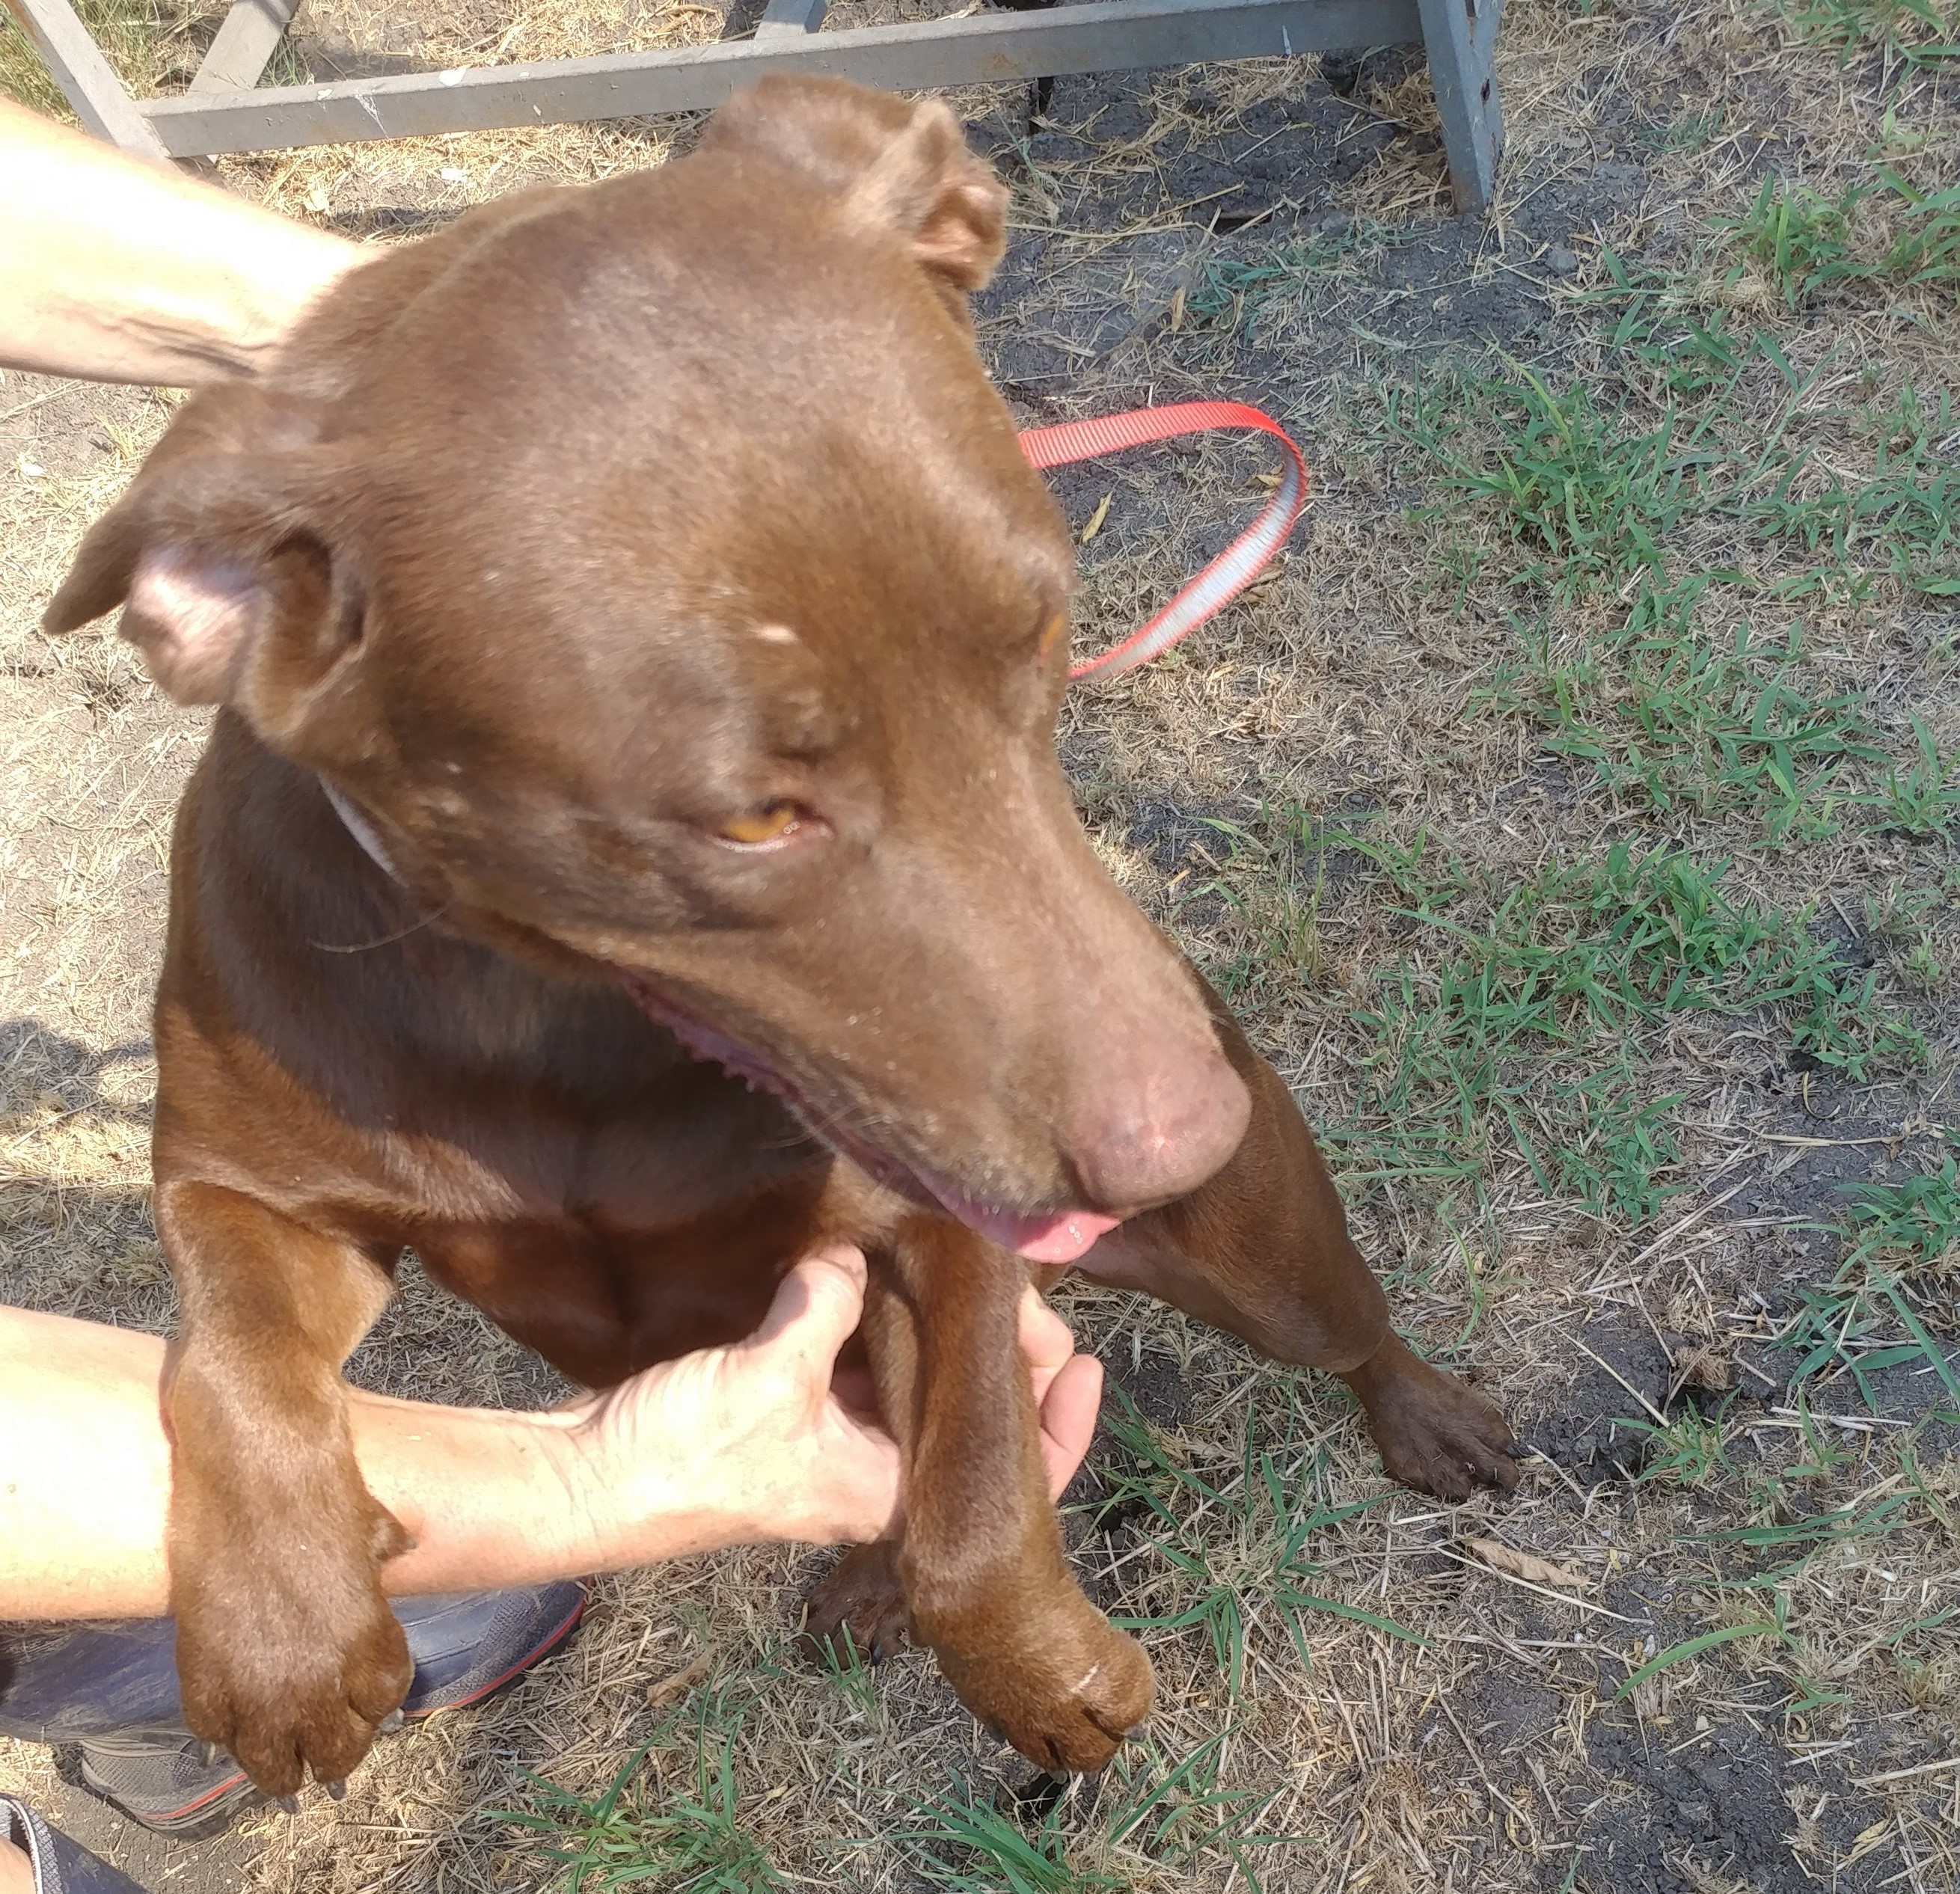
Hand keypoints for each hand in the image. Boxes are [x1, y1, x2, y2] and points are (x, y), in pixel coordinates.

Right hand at [569, 1247, 1103, 1562]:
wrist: (591, 1479)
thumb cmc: (688, 1459)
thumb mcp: (772, 1377)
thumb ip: (827, 1307)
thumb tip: (849, 1259)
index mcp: (892, 1492)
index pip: (1010, 1478)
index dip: (1059, 1424)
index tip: (1082, 1359)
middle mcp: (876, 1472)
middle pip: (967, 1412)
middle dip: (1000, 1348)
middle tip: (1016, 1282)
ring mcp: (836, 1439)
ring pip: (915, 1378)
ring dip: (938, 1325)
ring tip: (968, 1261)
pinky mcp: (792, 1405)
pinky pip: (858, 1355)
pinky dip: (876, 1315)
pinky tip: (880, 1264)